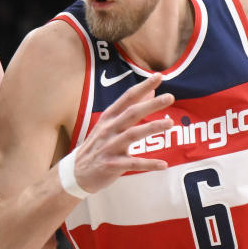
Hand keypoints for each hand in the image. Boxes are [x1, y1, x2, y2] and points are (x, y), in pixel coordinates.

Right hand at [72, 73, 175, 194]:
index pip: (127, 98)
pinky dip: (148, 163)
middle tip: (170, 97)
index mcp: (109, 117)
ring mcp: (109, 147)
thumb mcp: (110, 124)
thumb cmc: (98, 145)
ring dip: (152, 128)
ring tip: (170, 123)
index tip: (158, 76)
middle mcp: (109, 129)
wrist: (77, 172)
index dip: (142, 86)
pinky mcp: (112, 165)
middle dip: (151, 105)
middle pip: (132, 113)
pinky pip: (133, 164)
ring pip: (132, 135)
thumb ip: (130, 108)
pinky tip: (164, 165)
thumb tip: (152, 92)